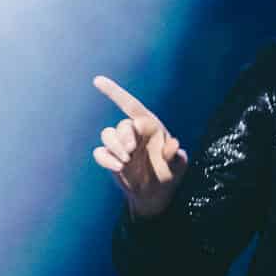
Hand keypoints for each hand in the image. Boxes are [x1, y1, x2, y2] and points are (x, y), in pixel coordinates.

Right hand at [92, 76, 188, 219]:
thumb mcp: (178, 167)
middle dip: (124, 136)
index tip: (97, 80)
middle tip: (131, 151)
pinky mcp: (110, 158)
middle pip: (122, 125)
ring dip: (114, 146)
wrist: (155, 195)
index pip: (130, 105)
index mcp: (150, 126)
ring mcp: (120, 145)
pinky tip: (118, 168)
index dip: (114, 92)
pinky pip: (100, 152)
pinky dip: (106, 159)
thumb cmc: (170, 174)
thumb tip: (173, 144)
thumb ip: (176, 155)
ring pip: (107, 134)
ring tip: (126, 162)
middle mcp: (133, 132)